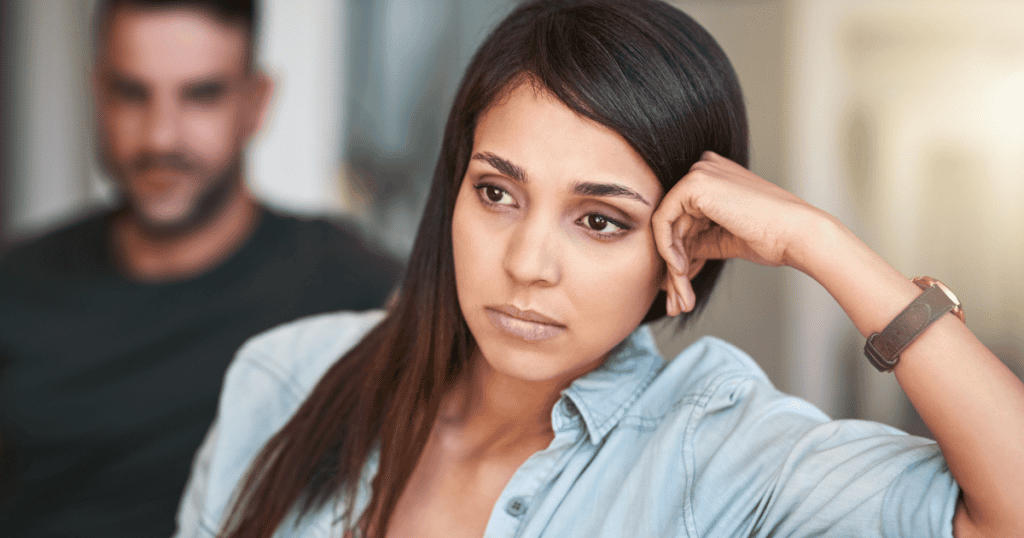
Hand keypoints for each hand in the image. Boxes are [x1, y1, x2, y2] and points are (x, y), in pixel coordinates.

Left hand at [652, 151, 827, 315]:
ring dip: (672, 264)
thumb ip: (695, 239)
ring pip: (666, 225)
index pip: (682, 216)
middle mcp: (704, 168)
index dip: (680, 252)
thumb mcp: (722, 238)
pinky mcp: (693, 184)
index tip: (683, 282)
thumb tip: (668, 257)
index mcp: (714, 176)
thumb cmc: (770, 237)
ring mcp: (699, 172)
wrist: (796, 234)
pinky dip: (667, 249)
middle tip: (677, 298)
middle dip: (674, 262)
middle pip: (673, 221)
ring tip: (681, 296)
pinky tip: (681, 271)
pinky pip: (662, 221)